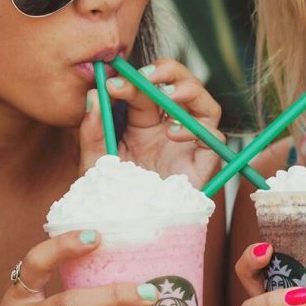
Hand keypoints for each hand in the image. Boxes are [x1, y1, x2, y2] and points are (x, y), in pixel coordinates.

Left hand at [80, 58, 222, 187]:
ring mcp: (190, 147)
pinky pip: (214, 139)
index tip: (113, 82)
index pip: (147, 90)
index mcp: (144, 126)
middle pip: (183, 88)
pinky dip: (198, 129)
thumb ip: (91, 130)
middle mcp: (170, 132)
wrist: (123, 232)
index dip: (134, 80)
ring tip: (168, 94)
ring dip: (191, 91)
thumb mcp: (93, 162)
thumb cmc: (108, 199)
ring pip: (206, 106)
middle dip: (169, 72)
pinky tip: (172, 133)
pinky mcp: (203, 166)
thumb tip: (93, 94)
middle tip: (147, 75)